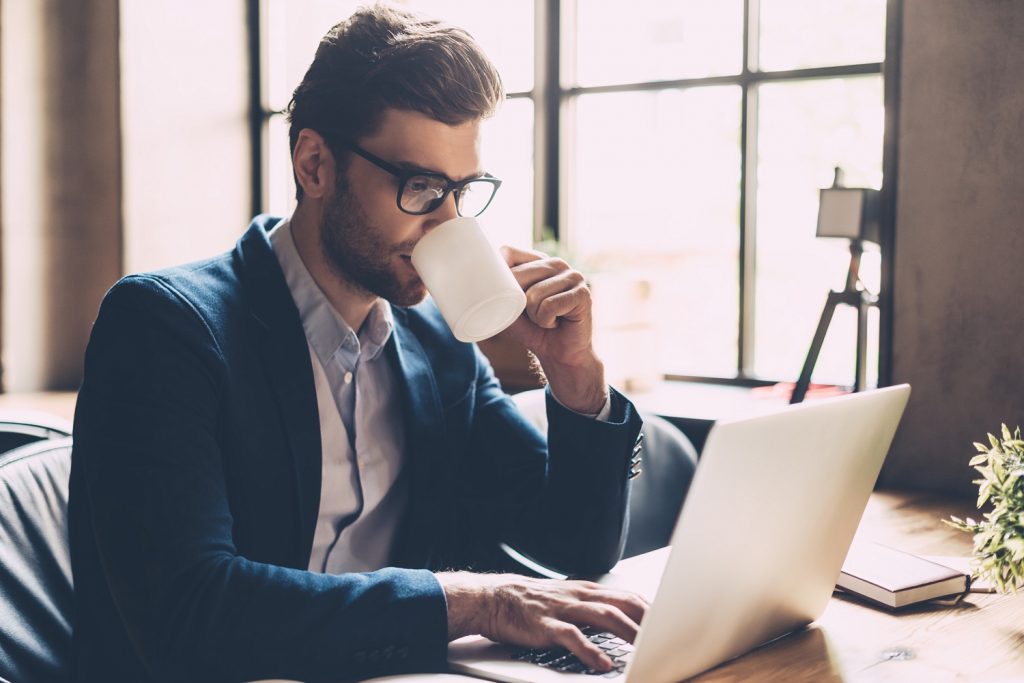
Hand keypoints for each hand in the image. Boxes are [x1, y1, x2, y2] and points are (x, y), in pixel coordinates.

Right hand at [436, 572, 647, 671]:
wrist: (494, 598)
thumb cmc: (533, 603)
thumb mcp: (568, 598)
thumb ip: (593, 607)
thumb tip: (623, 621)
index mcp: (587, 590)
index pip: (627, 595)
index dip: (651, 608)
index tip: (671, 620)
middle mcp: (579, 596)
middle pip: (622, 603)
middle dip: (648, 619)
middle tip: (668, 634)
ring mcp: (563, 609)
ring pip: (603, 616)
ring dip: (627, 632)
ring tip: (646, 648)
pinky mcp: (546, 625)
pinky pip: (571, 637)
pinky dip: (589, 650)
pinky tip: (601, 663)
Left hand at [499, 246, 607, 414]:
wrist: (558, 355)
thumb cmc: (531, 329)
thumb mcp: (506, 308)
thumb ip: (495, 289)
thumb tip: (474, 279)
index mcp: (537, 261)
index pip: (508, 252)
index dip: (498, 273)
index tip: (504, 295)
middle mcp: (556, 263)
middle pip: (518, 275)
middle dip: (518, 304)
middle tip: (533, 315)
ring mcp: (573, 276)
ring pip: (533, 295)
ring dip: (534, 316)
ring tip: (546, 319)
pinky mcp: (583, 293)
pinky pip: (549, 306)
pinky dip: (547, 321)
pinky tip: (557, 322)